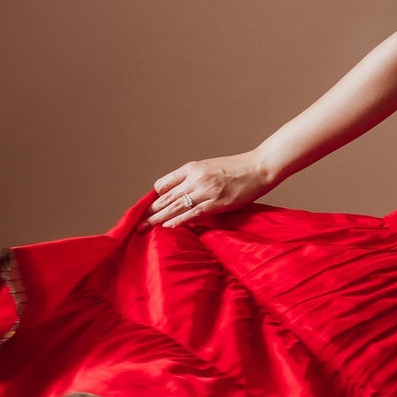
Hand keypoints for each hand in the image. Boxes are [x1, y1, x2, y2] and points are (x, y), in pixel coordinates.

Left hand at [144, 152, 270, 228]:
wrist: (259, 168)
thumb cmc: (237, 169)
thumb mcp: (211, 168)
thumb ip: (195, 180)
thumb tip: (183, 195)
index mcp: (192, 168)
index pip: (164, 184)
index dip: (155, 198)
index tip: (150, 208)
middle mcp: (195, 178)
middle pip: (166, 197)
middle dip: (151, 211)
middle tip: (138, 222)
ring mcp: (206, 190)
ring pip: (175, 206)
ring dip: (158, 219)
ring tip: (144, 228)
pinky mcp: (217, 203)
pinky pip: (192, 214)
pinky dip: (178, 221)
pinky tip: (167, 227)